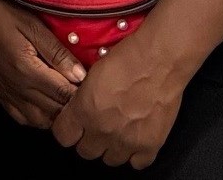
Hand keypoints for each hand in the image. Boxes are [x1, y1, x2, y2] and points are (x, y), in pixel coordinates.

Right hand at [0, 0, 82, 130]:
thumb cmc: (3, 15)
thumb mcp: (34, 26)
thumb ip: (57, 52)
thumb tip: (80, 74)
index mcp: (27, 69)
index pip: (63, 94)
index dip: (82, 94)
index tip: (94, 88)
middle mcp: (17, 87)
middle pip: (54, 111)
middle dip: (72, 106)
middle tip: (86, 96)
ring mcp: (7, 94)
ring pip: (41, 120)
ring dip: (56, 114)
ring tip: (66, 100)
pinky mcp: (0, 95)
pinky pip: (23, 119)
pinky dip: (38, 118)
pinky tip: (45, 106)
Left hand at [48, 36, 187, 169]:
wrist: (159, 60)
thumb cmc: (126, 59)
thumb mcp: (91, 75)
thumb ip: (82, 100)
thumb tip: (77, 111)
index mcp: (84, 110)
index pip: (63, 136)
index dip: (68, 130)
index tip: (73, 126)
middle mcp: (102, 130)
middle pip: (86, 152)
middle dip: (89, 141)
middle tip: (97, 128)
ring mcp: (127, 141)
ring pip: (110, 161)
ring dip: (111, 149)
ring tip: (118, 133)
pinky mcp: (150, 144)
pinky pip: (138, 163)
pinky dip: (136, 155)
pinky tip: (136, 140)